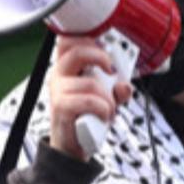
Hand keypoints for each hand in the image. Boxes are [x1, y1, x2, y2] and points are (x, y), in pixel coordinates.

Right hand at [47, 35, 132, 160]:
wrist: (72, 146)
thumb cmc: (86, 116)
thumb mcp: (107, 98)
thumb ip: (117, 89)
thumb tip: (125, 85)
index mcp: (67, 67)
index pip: (68, 39)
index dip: (88, 37)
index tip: (105, 48)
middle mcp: (59, 75)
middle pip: (76, 50)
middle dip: (101, 58)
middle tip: (111, 71)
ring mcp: (58, 91)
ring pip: (91, 83)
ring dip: (108, 98)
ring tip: (109, 108)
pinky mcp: (61, 107)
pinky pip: (89, 101)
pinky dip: (103, 109)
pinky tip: (103, 116)